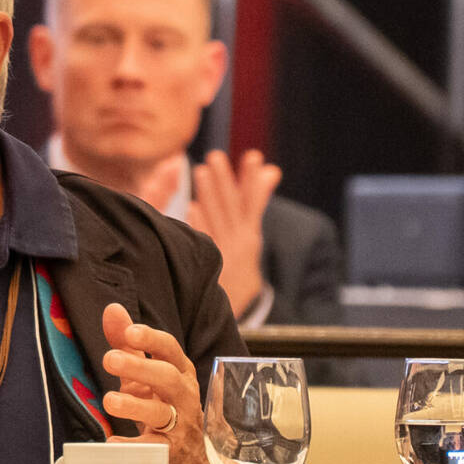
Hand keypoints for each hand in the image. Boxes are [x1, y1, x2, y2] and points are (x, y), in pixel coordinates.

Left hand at [99, 303, 220, 463]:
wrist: (191, 455)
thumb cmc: (164, 404)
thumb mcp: (145, 373)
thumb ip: (129, 344)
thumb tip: (112, 309)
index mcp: (178, 371)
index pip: (170, 350)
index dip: (151, 339)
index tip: (130, 331)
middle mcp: (182, 396)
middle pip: (167, 378)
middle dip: (140, 367)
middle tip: (109, 359)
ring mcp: (179, 425)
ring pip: (161, 413)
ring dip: (135, 407)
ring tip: (109, 401)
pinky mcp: (169, 452)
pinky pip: (152, 449)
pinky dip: (131, 446)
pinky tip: (111, 441)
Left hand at [187, 149, 278, 318]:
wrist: (237, 306)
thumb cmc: (240, 264)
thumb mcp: (251, 233)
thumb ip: (256, 199)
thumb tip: (270, 169)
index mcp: (249, 234)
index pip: (252, 201)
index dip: (251, 179)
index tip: (252, 156)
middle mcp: (238, 241)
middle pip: (231, 207)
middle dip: (224, 180)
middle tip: (215, 156)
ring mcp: (224, 252)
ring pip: (216, 219)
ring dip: (208, 195)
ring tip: (200, 171)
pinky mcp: (211, 263)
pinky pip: (204, 240)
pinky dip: (199, 224)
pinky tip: (192, 208)